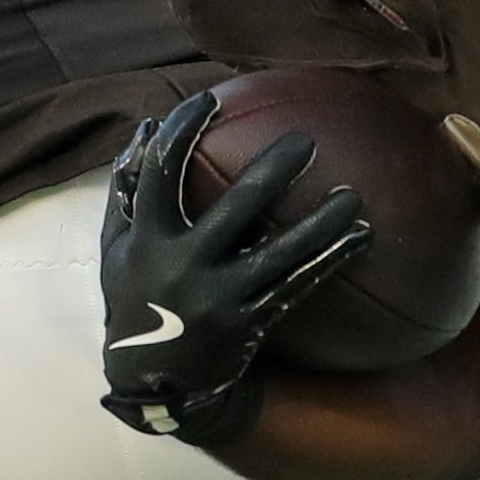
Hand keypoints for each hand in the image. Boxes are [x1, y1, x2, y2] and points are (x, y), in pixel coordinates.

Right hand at [97, 93, 370, 446]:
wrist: (153, 380)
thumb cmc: (136, 299)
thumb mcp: (116, 250)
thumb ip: (126, 193)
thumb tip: (146, 129)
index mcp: (145, 240)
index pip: (158, 175)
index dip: (180, 133)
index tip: (208, 99)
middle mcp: (181, 267)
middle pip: (233, 209)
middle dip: (271, 172)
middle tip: (306, 140)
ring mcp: (217, 298)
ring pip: (280, 254)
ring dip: (321, 224)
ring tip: (354, 197)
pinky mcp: (248, 323)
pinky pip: (298, 287)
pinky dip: (331, 260)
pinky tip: (363, 238)